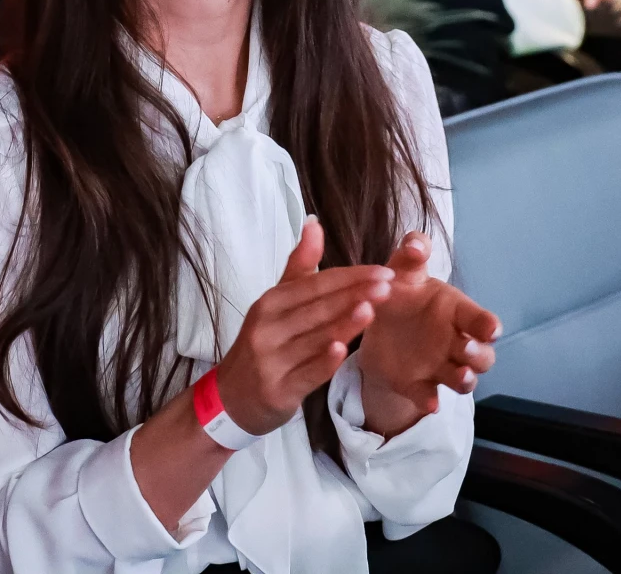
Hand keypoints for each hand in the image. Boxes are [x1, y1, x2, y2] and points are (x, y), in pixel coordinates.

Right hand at [214, 219, 392, 436]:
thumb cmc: (264, 343)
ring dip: (343, 324)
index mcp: (270, 303)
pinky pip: (305, 373)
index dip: (350, 276)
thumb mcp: (276, 303)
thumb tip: (314, 223)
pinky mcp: (277, 389)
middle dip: (354, 295)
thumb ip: (300, 266)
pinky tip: (342, 351)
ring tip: (372, 309)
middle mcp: (267, 327)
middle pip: (317, 308)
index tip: (384, 270)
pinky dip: (322, 362)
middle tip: (388, 284)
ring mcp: (271, 360)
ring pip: (314, 338)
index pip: (316, 284)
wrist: (232, 397)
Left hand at [360, 231, 500, 427]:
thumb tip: (415, 243)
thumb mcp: (402, 271)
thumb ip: (410, 254)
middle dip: (478, 353)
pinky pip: (427, 397)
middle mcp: (454, 341)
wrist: (369, 323)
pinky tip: (429, 402)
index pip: (480, 319)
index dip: (488, 325)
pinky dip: (429, 400)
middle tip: (464, 347)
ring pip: (464, 380)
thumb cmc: (399, 292)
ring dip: (465, 380)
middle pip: (482, 356)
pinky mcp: (417, 384)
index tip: (491, 328)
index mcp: (454, 311)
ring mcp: (439, 366)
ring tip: (460, 378)